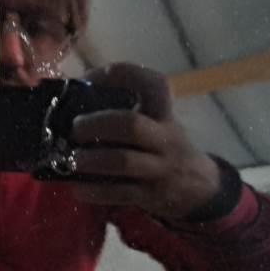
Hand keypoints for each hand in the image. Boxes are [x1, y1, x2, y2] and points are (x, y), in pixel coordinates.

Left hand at [69, 63, 220, 219]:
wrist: (198, 185)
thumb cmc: (161, 145)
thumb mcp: (155, 122)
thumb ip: (122, 109)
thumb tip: (71, 95)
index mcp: (164, 113)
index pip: (153, 84)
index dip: (120, 75)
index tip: (88, 78)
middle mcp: (164, 137)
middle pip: (130, 125)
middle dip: (96, 124)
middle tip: (74, 129)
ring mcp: (159, 168)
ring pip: (123, 161)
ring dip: (91, 159)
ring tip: (71, 159)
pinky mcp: (150, 195)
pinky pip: (119, 193)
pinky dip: (94, 190)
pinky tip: (78, 187)